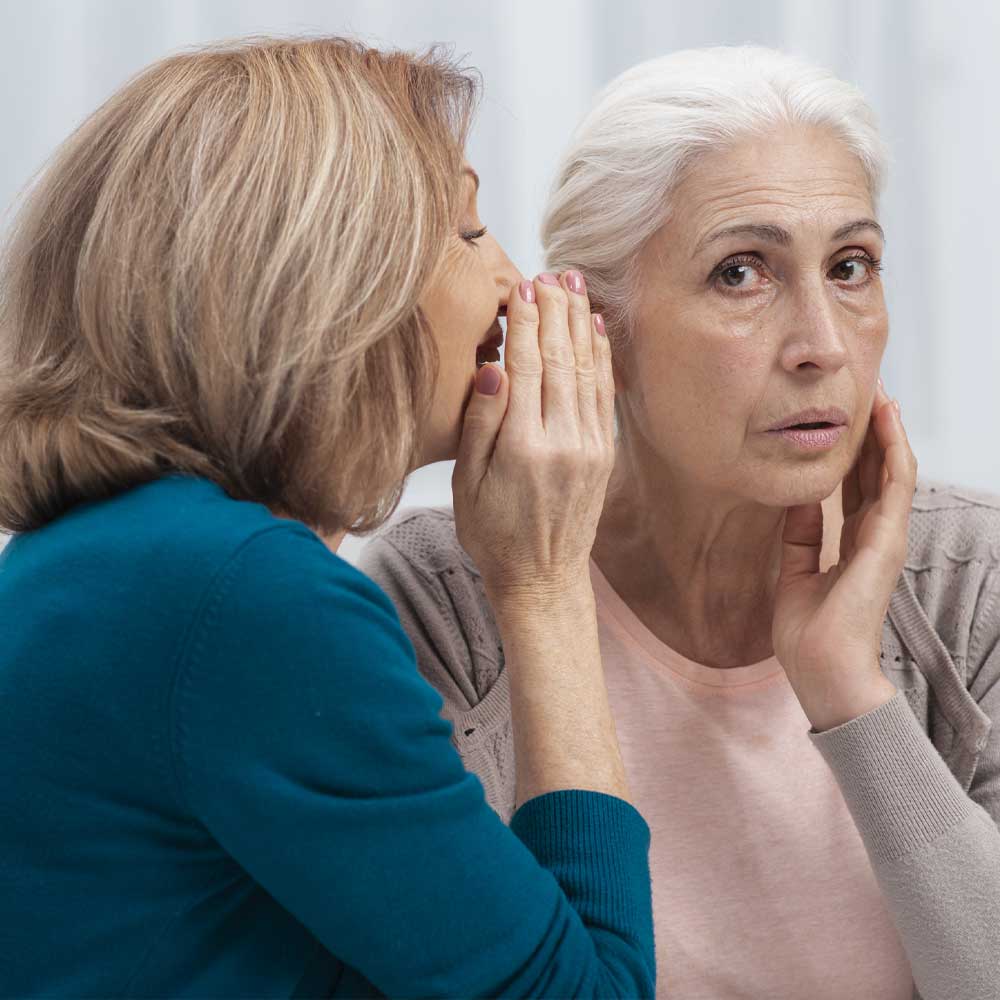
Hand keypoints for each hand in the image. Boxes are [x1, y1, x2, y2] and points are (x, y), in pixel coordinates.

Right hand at [451, 272, 613, 603]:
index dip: (525, 323)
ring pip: (587, 371)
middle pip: (561, 359)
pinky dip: (601, 358)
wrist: (542, 579)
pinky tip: (596, 330)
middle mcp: (564, 442)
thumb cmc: (493, 534)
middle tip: (553, 272)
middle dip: (557, 311)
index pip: (526, 367)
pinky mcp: (603, 454)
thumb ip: (481, 424)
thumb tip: (493, 368)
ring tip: (576, 285)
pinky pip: (603, 394)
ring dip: (581, 324)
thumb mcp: (467, 484)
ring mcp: (590, 447)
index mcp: (524, 447)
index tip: (523, 287)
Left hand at [772, 381, 916, 730]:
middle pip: (875, 471)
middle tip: (864, 388)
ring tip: (880, 391)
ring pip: (892, 469)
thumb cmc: (809, 634)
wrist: (822, 670)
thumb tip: (799, 501)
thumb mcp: (796, 573)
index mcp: (852, 544)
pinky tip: (888, 420)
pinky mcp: (887, 541)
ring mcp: (885, 537)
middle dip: (870, 431)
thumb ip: (800, 537)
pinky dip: (893, 450)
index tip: (841, 416)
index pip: (855, 487)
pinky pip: (895, 485)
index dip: (851, 451)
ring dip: (888, 430)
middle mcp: (873, 536)